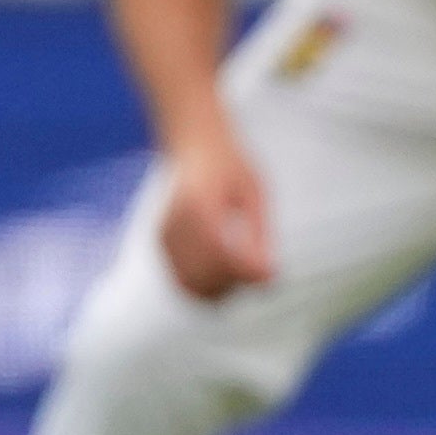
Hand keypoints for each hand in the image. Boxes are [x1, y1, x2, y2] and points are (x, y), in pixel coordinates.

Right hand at [153, 129, 274, 301]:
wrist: (195, 144)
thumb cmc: (232, 166)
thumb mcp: (255, 193)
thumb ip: (259, 234)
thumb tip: (268, 275)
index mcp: (198, 203)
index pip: (219, 253)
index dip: (246, 271)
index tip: (273, 274)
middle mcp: (175, 221)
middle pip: (202, 275)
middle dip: (235, 285)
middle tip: (262, 273)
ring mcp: (164, 234)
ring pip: (191, 284)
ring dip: (221, 290)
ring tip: (246, 273)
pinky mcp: (162, 242)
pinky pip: (183, 280)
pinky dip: (207, 285)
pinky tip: (229, 269)